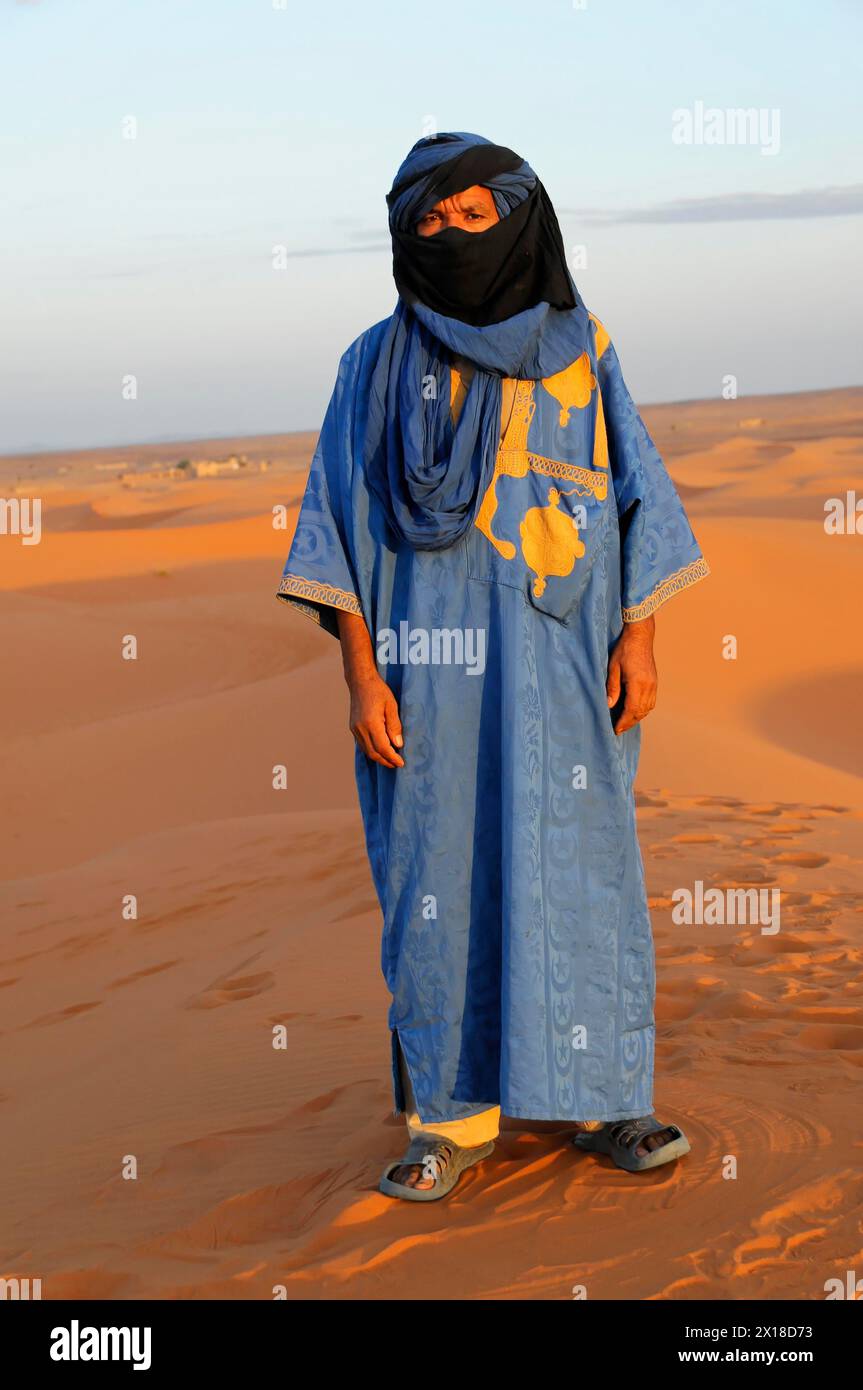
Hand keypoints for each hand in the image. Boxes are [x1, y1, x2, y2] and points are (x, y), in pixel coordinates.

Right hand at [348, 671, 404, 768]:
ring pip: (366, 751)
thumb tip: (398, 745)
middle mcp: (360, 729)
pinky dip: (372, 751)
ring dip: (379, 758)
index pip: (383, 748)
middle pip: (373, 753)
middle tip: (397, 764)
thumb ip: (395, 726)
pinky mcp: (353, 728)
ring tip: (390, 759)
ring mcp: (355, 729)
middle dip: (386, 761)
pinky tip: (380, 750)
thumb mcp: (392, 706)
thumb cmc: (379, 691)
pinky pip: (362, 744)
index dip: (392, 758)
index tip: (401, 763)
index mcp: (371, 723)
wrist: (360, 682)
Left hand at [606, 616, 656, 734]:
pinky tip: (634, 711)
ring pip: (648, 708)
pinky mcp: (655, 682)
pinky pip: (651, 702)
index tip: (616, 729)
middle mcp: (649, 686)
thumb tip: (609, 705)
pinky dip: (643, 709)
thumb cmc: (624, 650)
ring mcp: (654, 684)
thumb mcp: (613, 668)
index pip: (632, 709)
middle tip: (618, 729)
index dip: (624, 721)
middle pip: (641, 712)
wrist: (640, 636)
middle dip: (629, 722)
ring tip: (625, 722)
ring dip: (637, 717)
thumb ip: (612, 688)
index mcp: (638, 683)